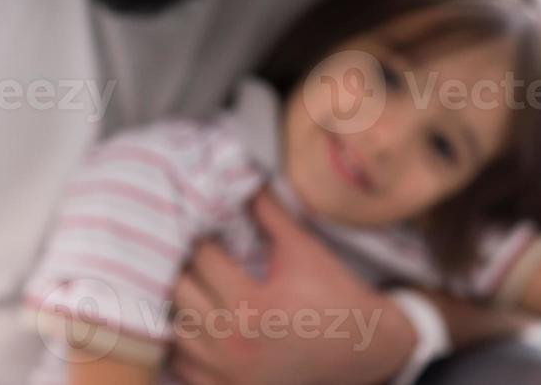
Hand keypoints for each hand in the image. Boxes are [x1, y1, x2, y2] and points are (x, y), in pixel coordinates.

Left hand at [167, 191, 412, 384]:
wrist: (366, 349)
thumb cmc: (335, 294)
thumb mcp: (303, 250)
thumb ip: (268, 213)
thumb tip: (244, 176)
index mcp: (252, 306)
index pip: (200, 259)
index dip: (197, 235)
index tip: (195, 222)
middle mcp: (234, 343)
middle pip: (178, 293)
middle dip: (180, 267)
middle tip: (183, 250)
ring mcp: (229, 373)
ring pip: (174, 331)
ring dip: (175, 306)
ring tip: (185, 283)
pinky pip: (182, 368)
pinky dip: (180, 346)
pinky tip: (190, 322)